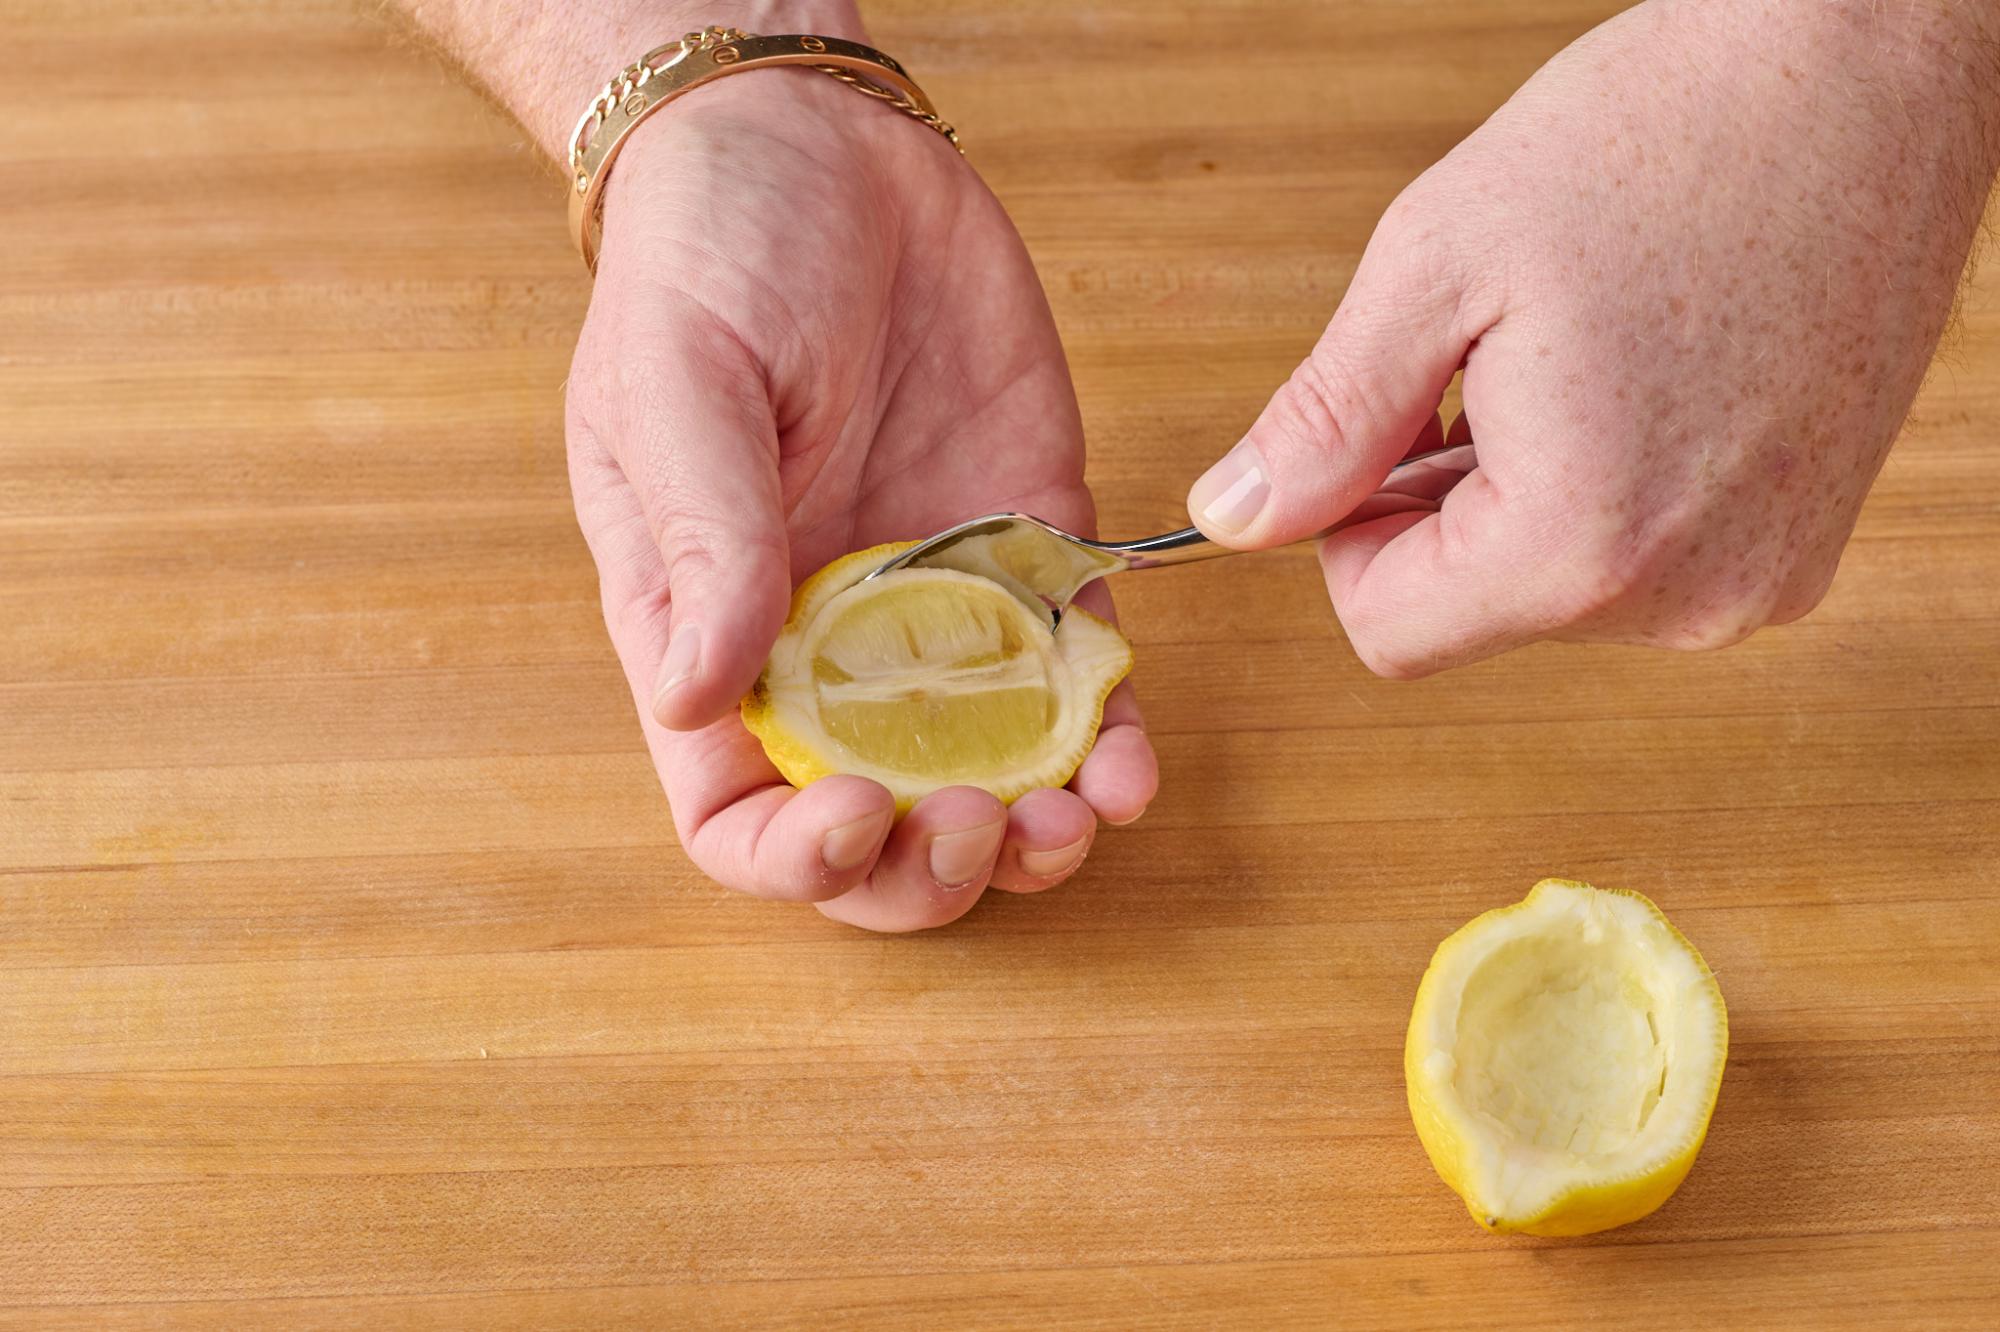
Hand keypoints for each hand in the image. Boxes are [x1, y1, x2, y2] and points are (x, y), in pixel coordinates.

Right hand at [566, 64, 1156, 929]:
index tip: (860, 815)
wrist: (827, 149)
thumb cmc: (711, 257)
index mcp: (715, 630)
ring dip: (1037, 830)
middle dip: (932, 869)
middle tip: (982, 827)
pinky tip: (1133, 758)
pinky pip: (1080, 680)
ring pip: (991, 779)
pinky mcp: (1034, 555)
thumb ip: (699, 541)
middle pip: (878, 826)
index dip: (795, 859)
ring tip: (1078, 815)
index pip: (736, 811)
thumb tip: (696, 698)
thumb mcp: (677, 384)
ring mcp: (940, 611)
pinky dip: (1113, 739)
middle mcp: (830, 648)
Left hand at [1187, 0, 1999, 676]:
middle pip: (1472, 613)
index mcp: (1585, 545)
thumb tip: (1235, 518)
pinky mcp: (1803, 548)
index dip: (1349, 529)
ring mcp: (1762, 580)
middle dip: (1444, 504)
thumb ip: (1327, 419)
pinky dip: (1610, 492)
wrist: (1868, 72)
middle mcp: (1691, 599)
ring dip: (1526, 495)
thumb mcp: (1440, 263)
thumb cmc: (1670, 133)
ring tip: (1583, 359)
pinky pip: (1644, 565)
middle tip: (1495, 363)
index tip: (1384, 424)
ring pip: (1554, 593)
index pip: (1385, 631)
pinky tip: (1646, 380)